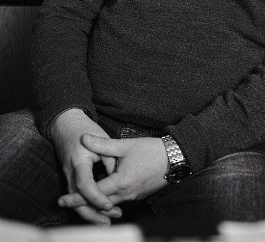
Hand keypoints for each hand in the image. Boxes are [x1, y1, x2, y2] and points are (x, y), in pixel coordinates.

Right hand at [49, 108, 121, 224]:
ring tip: (106, 221)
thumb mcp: (102, 140)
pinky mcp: (70, 177)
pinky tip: (98, 210)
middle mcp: (70, 171)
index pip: (85, 184)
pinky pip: (76, 194)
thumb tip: (118, 178)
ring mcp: (68, 175)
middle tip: (108, 221)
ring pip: (76, 199)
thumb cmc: (85, 129)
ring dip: (89, 212)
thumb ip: (110, 160)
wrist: (66, 124)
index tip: (108, 204)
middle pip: (77, 198)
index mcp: (78, 161)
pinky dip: (86, 204)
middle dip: (91, 213)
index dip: (96, 197)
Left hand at [58, 135, 168, 209]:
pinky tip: (103, 193)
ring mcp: (133, 196)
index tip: (62, 200)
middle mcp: (126, 194)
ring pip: (110, 204)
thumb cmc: (152, 151)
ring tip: (81, 199)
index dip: (76, 197)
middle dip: (83, 204)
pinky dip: (108, 200)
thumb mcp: (125, 145)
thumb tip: (84, 138)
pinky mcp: (139, 195)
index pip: (94, 193)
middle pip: (99, 204)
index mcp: (121, 182)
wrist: (176, 158)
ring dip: (96, 203)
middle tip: (66, 202)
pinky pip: (119, 201)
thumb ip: (103, 144)